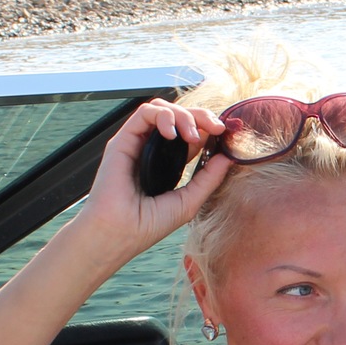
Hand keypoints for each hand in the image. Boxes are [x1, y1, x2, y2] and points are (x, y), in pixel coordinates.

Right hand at [70, 98, 232, 257]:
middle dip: (201, 116)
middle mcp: (151, 149)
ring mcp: (137, 143)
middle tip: (216, 127)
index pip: (190, 135)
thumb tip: (228, 157)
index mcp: (167, 163)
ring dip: (183, 115)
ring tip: (192, 135)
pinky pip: (144, 113)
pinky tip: (172, 134)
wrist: (117, 234)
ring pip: (162, 110)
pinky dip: (162, 116)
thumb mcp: (188, 202)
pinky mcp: (122, 140)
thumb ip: (208, 179)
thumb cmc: (146, 225)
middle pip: (178, 117)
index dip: (208, 129)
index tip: (225, 134)